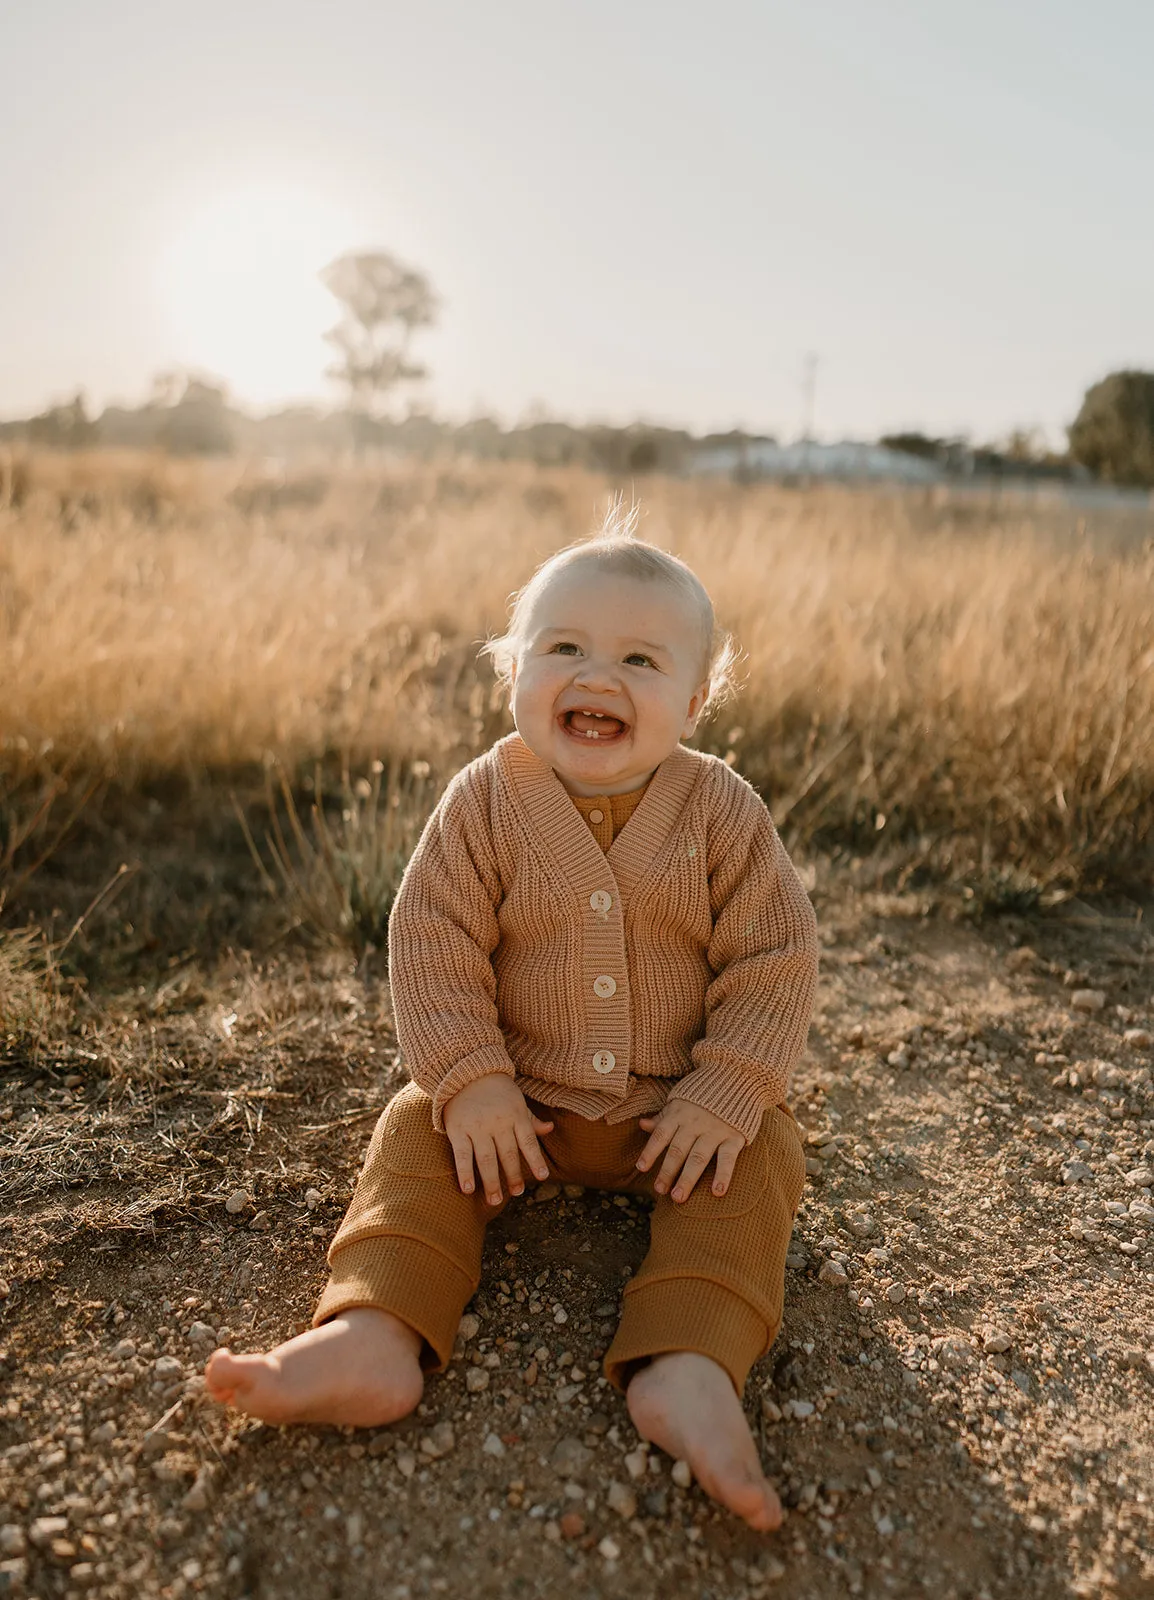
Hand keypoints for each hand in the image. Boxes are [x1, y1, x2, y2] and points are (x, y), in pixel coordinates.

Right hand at [442, 1074, 552, 1205]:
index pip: (528, 1142)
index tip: (543, 1177)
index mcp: (516, 1115)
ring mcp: (477, 1126)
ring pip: (486, 1158)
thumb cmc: (496, 1090)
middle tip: (517, 1193)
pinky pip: (462, 1154)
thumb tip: (550, 1129)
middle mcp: (498, 1122)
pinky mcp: (457, 1129)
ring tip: (495, 1200)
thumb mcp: (517, 1100)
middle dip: (513, 1176)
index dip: (536, 1160)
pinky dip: (465, 1172)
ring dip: (492, 1181)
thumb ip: (531, 1119)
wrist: (466, 1072)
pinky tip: (468, 1189)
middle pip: (508, 1154)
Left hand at [636, 1100, 745, 1201]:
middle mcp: (694, 1123)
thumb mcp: (679, 1102)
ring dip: (688, 1178)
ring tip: (678, 1197)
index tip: (641, 1168)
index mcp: (678, 1114)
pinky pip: (727, 1158)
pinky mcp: (734, 1136)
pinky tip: (717, 1192)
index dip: (650, 1151)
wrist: (737, 1079)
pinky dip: (723, 1175)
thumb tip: (642, 1125)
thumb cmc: (703, 1096)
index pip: (661, 1134)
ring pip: (698, 1157)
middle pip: (678, 1150)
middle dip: (668, 1171)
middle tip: (660, 1191)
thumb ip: (663, 1117)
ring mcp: (714, 1130)